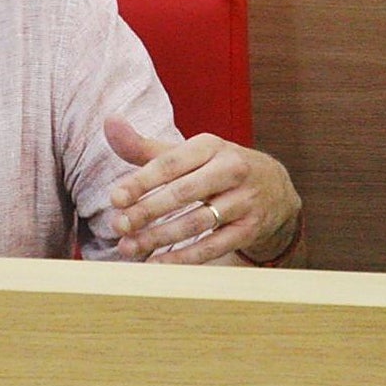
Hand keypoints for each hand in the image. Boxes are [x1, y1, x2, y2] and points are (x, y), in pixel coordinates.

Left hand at [104, 117, 303, 264]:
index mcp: (209, 146)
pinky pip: (215, 245)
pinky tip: (158, 264)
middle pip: (183, 193)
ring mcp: (244, 200)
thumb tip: (109, 122)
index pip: (170, 163)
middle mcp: (231, 170)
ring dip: (160, 237)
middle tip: (118, 226)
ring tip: (129, 247)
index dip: (141, 181)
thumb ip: (145, 146)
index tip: (115, 198)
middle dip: (147, 211)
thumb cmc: (215, 167)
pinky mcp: (251, 229)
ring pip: (197, 222)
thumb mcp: (187, 152)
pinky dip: (185, 257)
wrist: (275, 187)